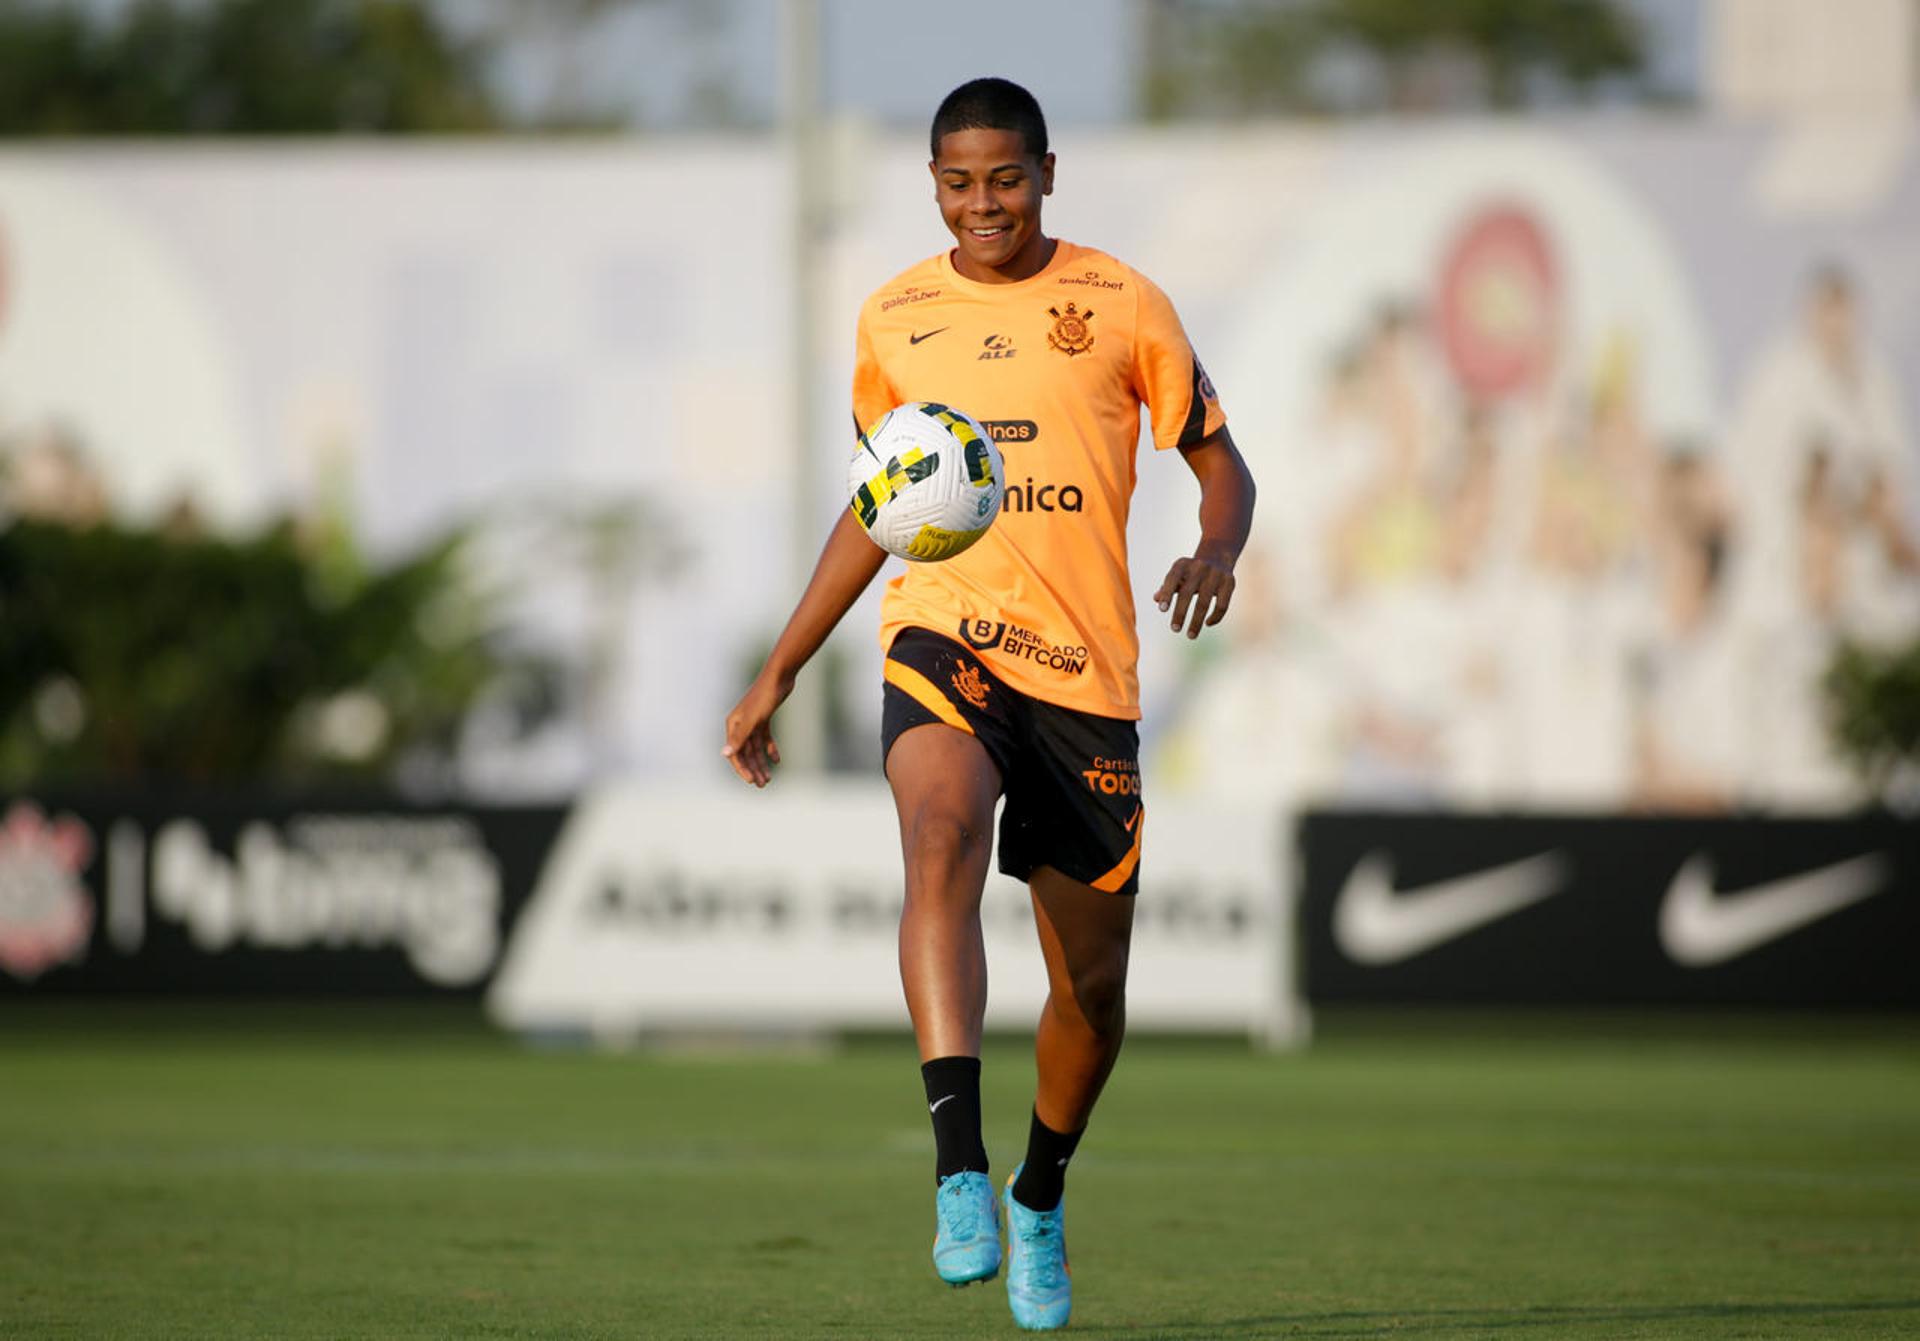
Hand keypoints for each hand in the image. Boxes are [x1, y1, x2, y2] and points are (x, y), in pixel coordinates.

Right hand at [722, 670, 793, 786]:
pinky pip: (765, 738)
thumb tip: (724, 754)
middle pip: (745, 752)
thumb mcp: (753, 720)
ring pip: (755, 748)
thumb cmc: (764, 697)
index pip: (734, 753)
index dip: (742, 769)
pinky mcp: (764, 718)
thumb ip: (739, 738)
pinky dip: (770, 749)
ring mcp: (752, 722)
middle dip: (753, 769)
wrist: (780, 677)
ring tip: (769, 778)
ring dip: (761, 762)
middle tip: (763, 784)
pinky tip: (777, 760)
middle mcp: (740, 724)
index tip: (752, 781)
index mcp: (733, 725)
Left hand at [1155, 553, 1235, 638]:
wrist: (1217, 557)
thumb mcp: (1177, 575)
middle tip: (1174, 629)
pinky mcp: (1229, 582)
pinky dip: (1215, 617)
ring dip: (1196, 621)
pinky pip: (1222, 604)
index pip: (1172, 578)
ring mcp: (1215, 574)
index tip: (1162, 610)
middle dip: (1180, 613)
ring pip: (1204, 602)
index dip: (1167, 593)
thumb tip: (1156, 599)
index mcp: (1183, 564)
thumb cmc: (1190, 572)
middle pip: (1187, 593)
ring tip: (1191, 635)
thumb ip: (1167, 587)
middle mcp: (1199, 567)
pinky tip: (1207, 624)